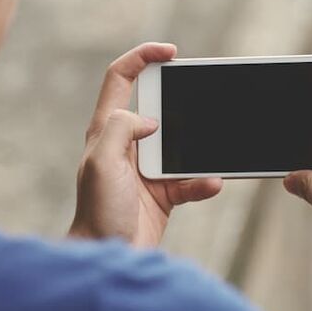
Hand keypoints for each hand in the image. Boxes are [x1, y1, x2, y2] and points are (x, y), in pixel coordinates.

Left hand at [70, 43, 221, 247]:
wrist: (110, 257)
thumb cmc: (98, 213)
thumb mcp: (102, 163)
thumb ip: (121, 129)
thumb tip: (151, 119)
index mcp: (106, 132)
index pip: (120, 79)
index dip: (143, 57)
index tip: (172, 52)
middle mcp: (127, 146)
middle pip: (161, 108)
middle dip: (184, 105)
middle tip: (203, 103)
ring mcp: (148, 169)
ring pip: (183, 145)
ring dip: (199, 152)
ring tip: (213, 155)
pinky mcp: (165, 192)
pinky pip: (193, 179)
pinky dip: (205, 181)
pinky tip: (211, 184)